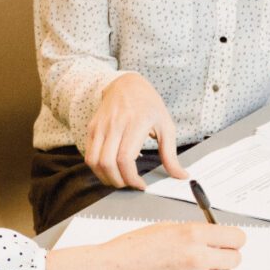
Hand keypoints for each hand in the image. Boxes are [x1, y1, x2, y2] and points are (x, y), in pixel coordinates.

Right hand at [44, 223, 245, 269]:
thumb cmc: (134, 248)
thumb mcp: (167, 227)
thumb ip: (195, 232)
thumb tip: (217, 236)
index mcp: (193, 234)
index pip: (236, 238)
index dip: (234, 239)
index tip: (230, 241)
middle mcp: (197, 257)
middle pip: (235, 259)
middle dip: (226, 256)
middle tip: (214, 255)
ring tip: (196, 269)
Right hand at [85, 73, 188, 189]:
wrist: (127, 84)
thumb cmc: (149, 105)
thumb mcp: (166, 126)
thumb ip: (171, 154)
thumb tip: (181, 176)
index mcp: (136, 123)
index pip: (125, 158)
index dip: (131, 178)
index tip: (141, 185)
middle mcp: (115, 124)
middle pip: (107, 163)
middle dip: (118, 181)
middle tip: (129, 184)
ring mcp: (100, 126)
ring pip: (94, 161)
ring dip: (105, 177)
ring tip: (119, 180)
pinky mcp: (92, 128)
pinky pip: (89, 155)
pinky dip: (97, 168)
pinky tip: (110, 170)